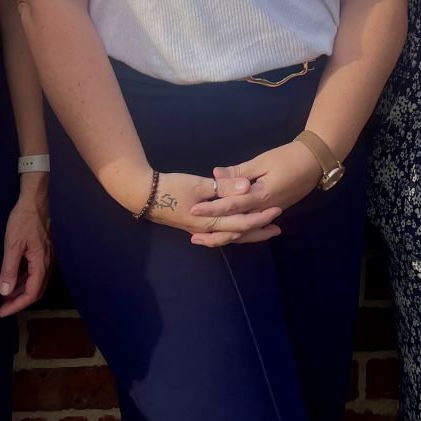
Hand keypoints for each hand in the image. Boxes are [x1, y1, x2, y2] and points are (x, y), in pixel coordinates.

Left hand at [0, 175, 50, 317]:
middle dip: (19, 301)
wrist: (36, 199)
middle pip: (36, 290)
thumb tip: (4, 292)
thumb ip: (9, 269)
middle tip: (2, 307)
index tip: (1, 312)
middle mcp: (48, 263)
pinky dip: (24, 279)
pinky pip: (35, 272)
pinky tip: (12, 278)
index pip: (31, 293)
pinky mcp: (43, 251)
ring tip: (4, 295)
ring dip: (21, 291)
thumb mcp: (12, 244)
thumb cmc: (24, 219)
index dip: (16, 305)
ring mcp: (47, 257)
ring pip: (36, 281)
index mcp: (42, 263)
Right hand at [129, 168, 282, 247]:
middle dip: (258, 231)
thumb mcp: (199, 184)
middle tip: (277, 228)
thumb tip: (247, 187)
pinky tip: (234, 228)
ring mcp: (199, 229)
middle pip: (238, 234)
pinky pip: (219, 232)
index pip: (241, 222)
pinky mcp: (194, 225)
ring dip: (246, 232)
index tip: (277, 210)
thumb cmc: (171, 188)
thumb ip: (224, 187)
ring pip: (228, 235)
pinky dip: (231, 231)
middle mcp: (207, 230)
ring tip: (261, 229)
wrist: (143, 195)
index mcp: (210, 221)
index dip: (260, 217)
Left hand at [188, 140, 322, 247]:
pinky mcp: (273, 210)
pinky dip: (240, 231)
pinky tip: (229, 232)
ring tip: (207, 239)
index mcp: (261, 196)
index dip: (212, 208)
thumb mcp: (262, 161)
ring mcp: (270, 212)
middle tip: (194, 238)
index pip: (231, 205)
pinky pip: (253, 226)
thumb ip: (239, 172)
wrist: (314, 162)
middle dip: (215, 232)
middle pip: (237, 226)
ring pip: (245, 230)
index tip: (193, 210)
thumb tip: (215, 174)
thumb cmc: (288, 158)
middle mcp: (264, 209)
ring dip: (227, 236)